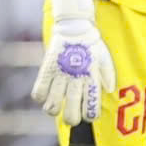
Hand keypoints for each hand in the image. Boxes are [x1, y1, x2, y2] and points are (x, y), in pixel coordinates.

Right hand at [31, 0, 116, 126]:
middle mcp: (76, 80)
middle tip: (71, 116)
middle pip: (71, 115)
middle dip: (71, 120)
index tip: (88, 113)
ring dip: (53, 110)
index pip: (91, 110)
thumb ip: (107, 76)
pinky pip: (38, 92)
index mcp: (92, 79)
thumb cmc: (91, 43)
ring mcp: (60, 76)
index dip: (89, 116)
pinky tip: (45, 93)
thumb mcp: (105, 58)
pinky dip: (40, 97)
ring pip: (52, 107)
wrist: (74, 25)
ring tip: (55, 106)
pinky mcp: (47, 69)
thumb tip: (108, 90)